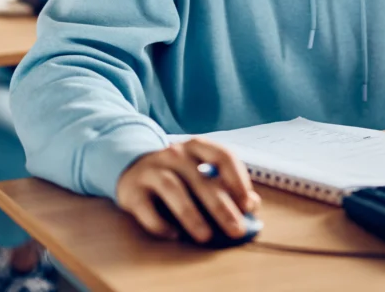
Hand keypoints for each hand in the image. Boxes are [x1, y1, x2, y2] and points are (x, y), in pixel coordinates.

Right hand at [116, 138, 259, 242]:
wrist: (132, 169)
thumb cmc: (178, 174)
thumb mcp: (201, 172)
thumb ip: (226, 185)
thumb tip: (252, 205)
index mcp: (196, 147)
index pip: (222, 156)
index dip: (238, 180)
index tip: (248, 205)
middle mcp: (174, 154)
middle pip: (201, 179)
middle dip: (221, 207)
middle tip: (236, 230)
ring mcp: (151, 170)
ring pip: (173, 189)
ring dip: (191, 214)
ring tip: (205, 236)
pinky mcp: (132, 190)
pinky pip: (146, 208)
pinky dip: (161, 224)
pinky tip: (174, 235)